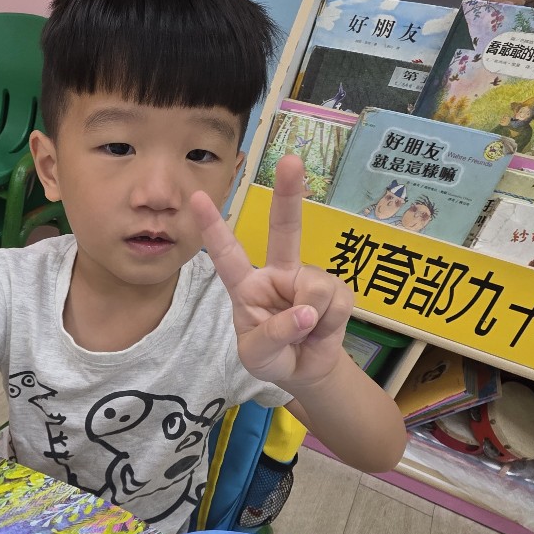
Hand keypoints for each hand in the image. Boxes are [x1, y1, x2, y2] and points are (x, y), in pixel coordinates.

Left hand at [193, 153, 353, 392]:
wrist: (305, 372)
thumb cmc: (272, 358)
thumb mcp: (257, 356)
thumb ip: (273, 335)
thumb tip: (306, 311)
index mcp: (247, 287)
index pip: (227, 255)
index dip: (213, 228)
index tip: (197, 198)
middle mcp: (278, 274)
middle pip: (283, 229)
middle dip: (289, 194)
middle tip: (291, 161)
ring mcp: (308, 279)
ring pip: (314, 285)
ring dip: (312, 316)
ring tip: (305, 333)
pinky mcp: (337, 291)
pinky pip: (337, 301)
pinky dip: (330, 322)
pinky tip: (323, 329)